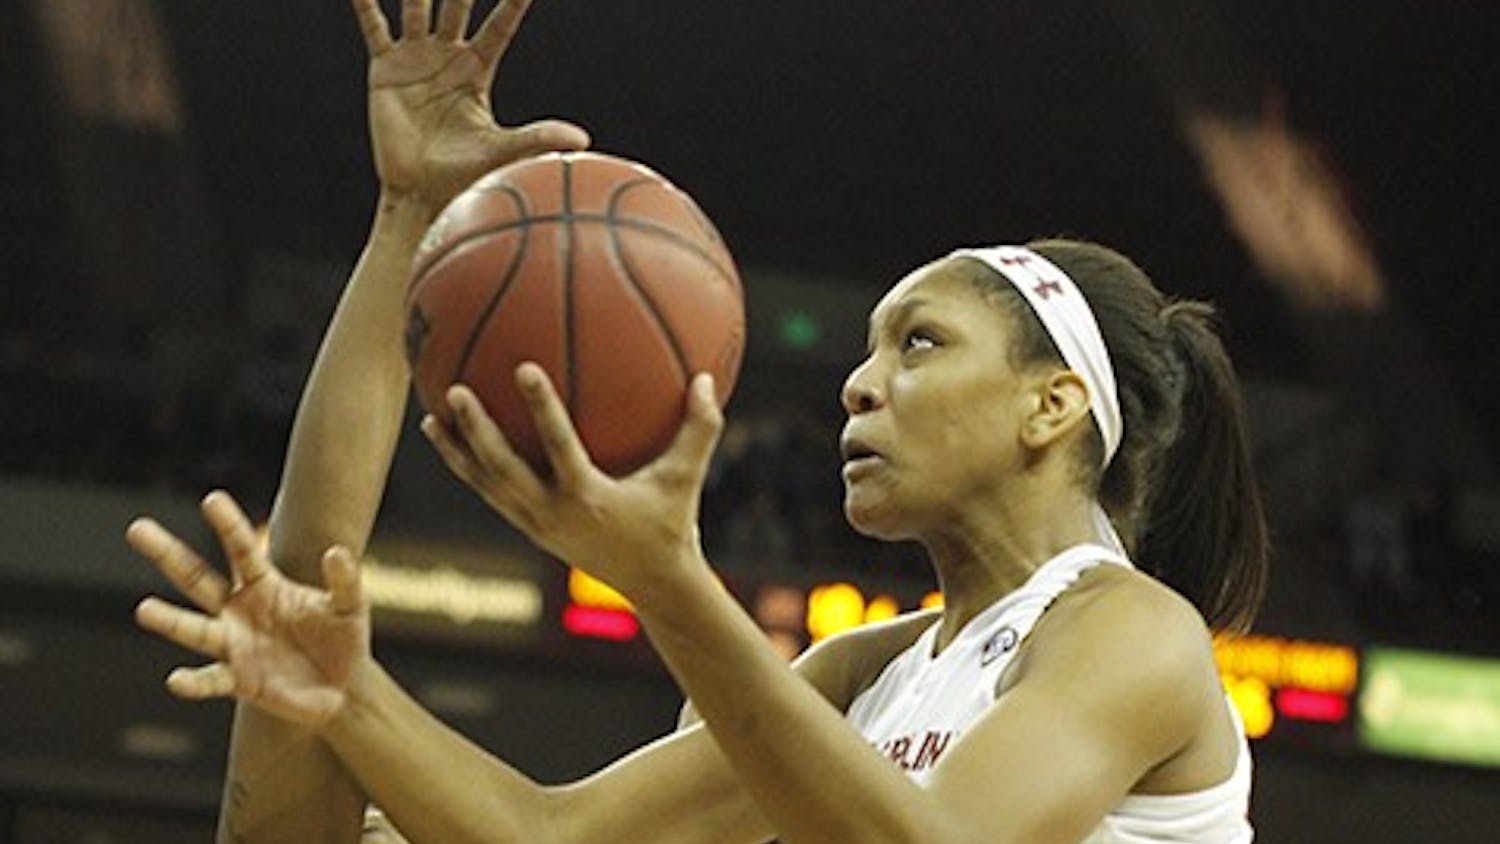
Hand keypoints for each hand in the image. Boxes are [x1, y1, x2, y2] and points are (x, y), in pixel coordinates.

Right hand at [129, 491, 369, 727]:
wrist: (344, 687)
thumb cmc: (343, 638)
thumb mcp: (350, 605)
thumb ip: (345, 579)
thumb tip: (337, 552)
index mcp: (265, 585)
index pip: (241, 549)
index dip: (228, 524)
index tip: (211, 498)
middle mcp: (240, 610)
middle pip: (196, 578)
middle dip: (168, 554)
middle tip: (137, 528)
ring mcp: (234, 645)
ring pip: (193, 629)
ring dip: (169, 621)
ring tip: (144, 610)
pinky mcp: (239, 681)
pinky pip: (211, 680)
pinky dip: (194, 682)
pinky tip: (176, 679)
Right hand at [353, 0, 589, 208]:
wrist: (420, 191)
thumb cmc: (464, 175)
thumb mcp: (502, 150)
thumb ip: (538, 136)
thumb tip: (582, 139)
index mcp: (478, 69)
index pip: (500, 25)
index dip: (513, 2)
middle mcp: (448, 56)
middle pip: (458, 4)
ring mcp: (416, 58)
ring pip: (418, 5)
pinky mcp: (386, 68)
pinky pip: (375, 28)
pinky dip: (366, 4)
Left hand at [420, 365, 723, 599]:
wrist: (652, 584)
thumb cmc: (672, 524)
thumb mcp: (686, 478)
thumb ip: (700, 428)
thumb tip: (708, 378)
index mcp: (588, 498)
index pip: (559, 447)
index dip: (540, 408)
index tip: (522, 368)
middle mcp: (553, 513)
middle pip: (502, 471)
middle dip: (476, 432)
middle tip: (455, 392)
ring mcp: (535, 524)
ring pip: (485, 485)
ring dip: (457, 452)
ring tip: (430, 417)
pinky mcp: (530, 528)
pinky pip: (491, 493)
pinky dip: (470, 468)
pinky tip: (454, 441)